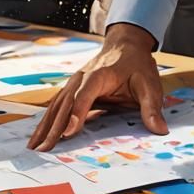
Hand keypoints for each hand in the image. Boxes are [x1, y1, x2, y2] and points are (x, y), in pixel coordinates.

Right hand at [28, 22, 165, 150]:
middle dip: (54, 127)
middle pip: (65, 103)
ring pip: (56, 105)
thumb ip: (152, 107)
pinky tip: (38, 137)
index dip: (77, 113)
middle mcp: (81, 78)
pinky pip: (56, 106)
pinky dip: (46, 121)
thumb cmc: (137, 65)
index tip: (68, 131)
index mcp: (100, 74)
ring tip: (34, 148)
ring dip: (44, 126)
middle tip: (44, 150)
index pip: (85, 95)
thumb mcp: (149, 84)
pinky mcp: (72, 89)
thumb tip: (159, 130)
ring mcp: (74, 83)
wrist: (126, 44)